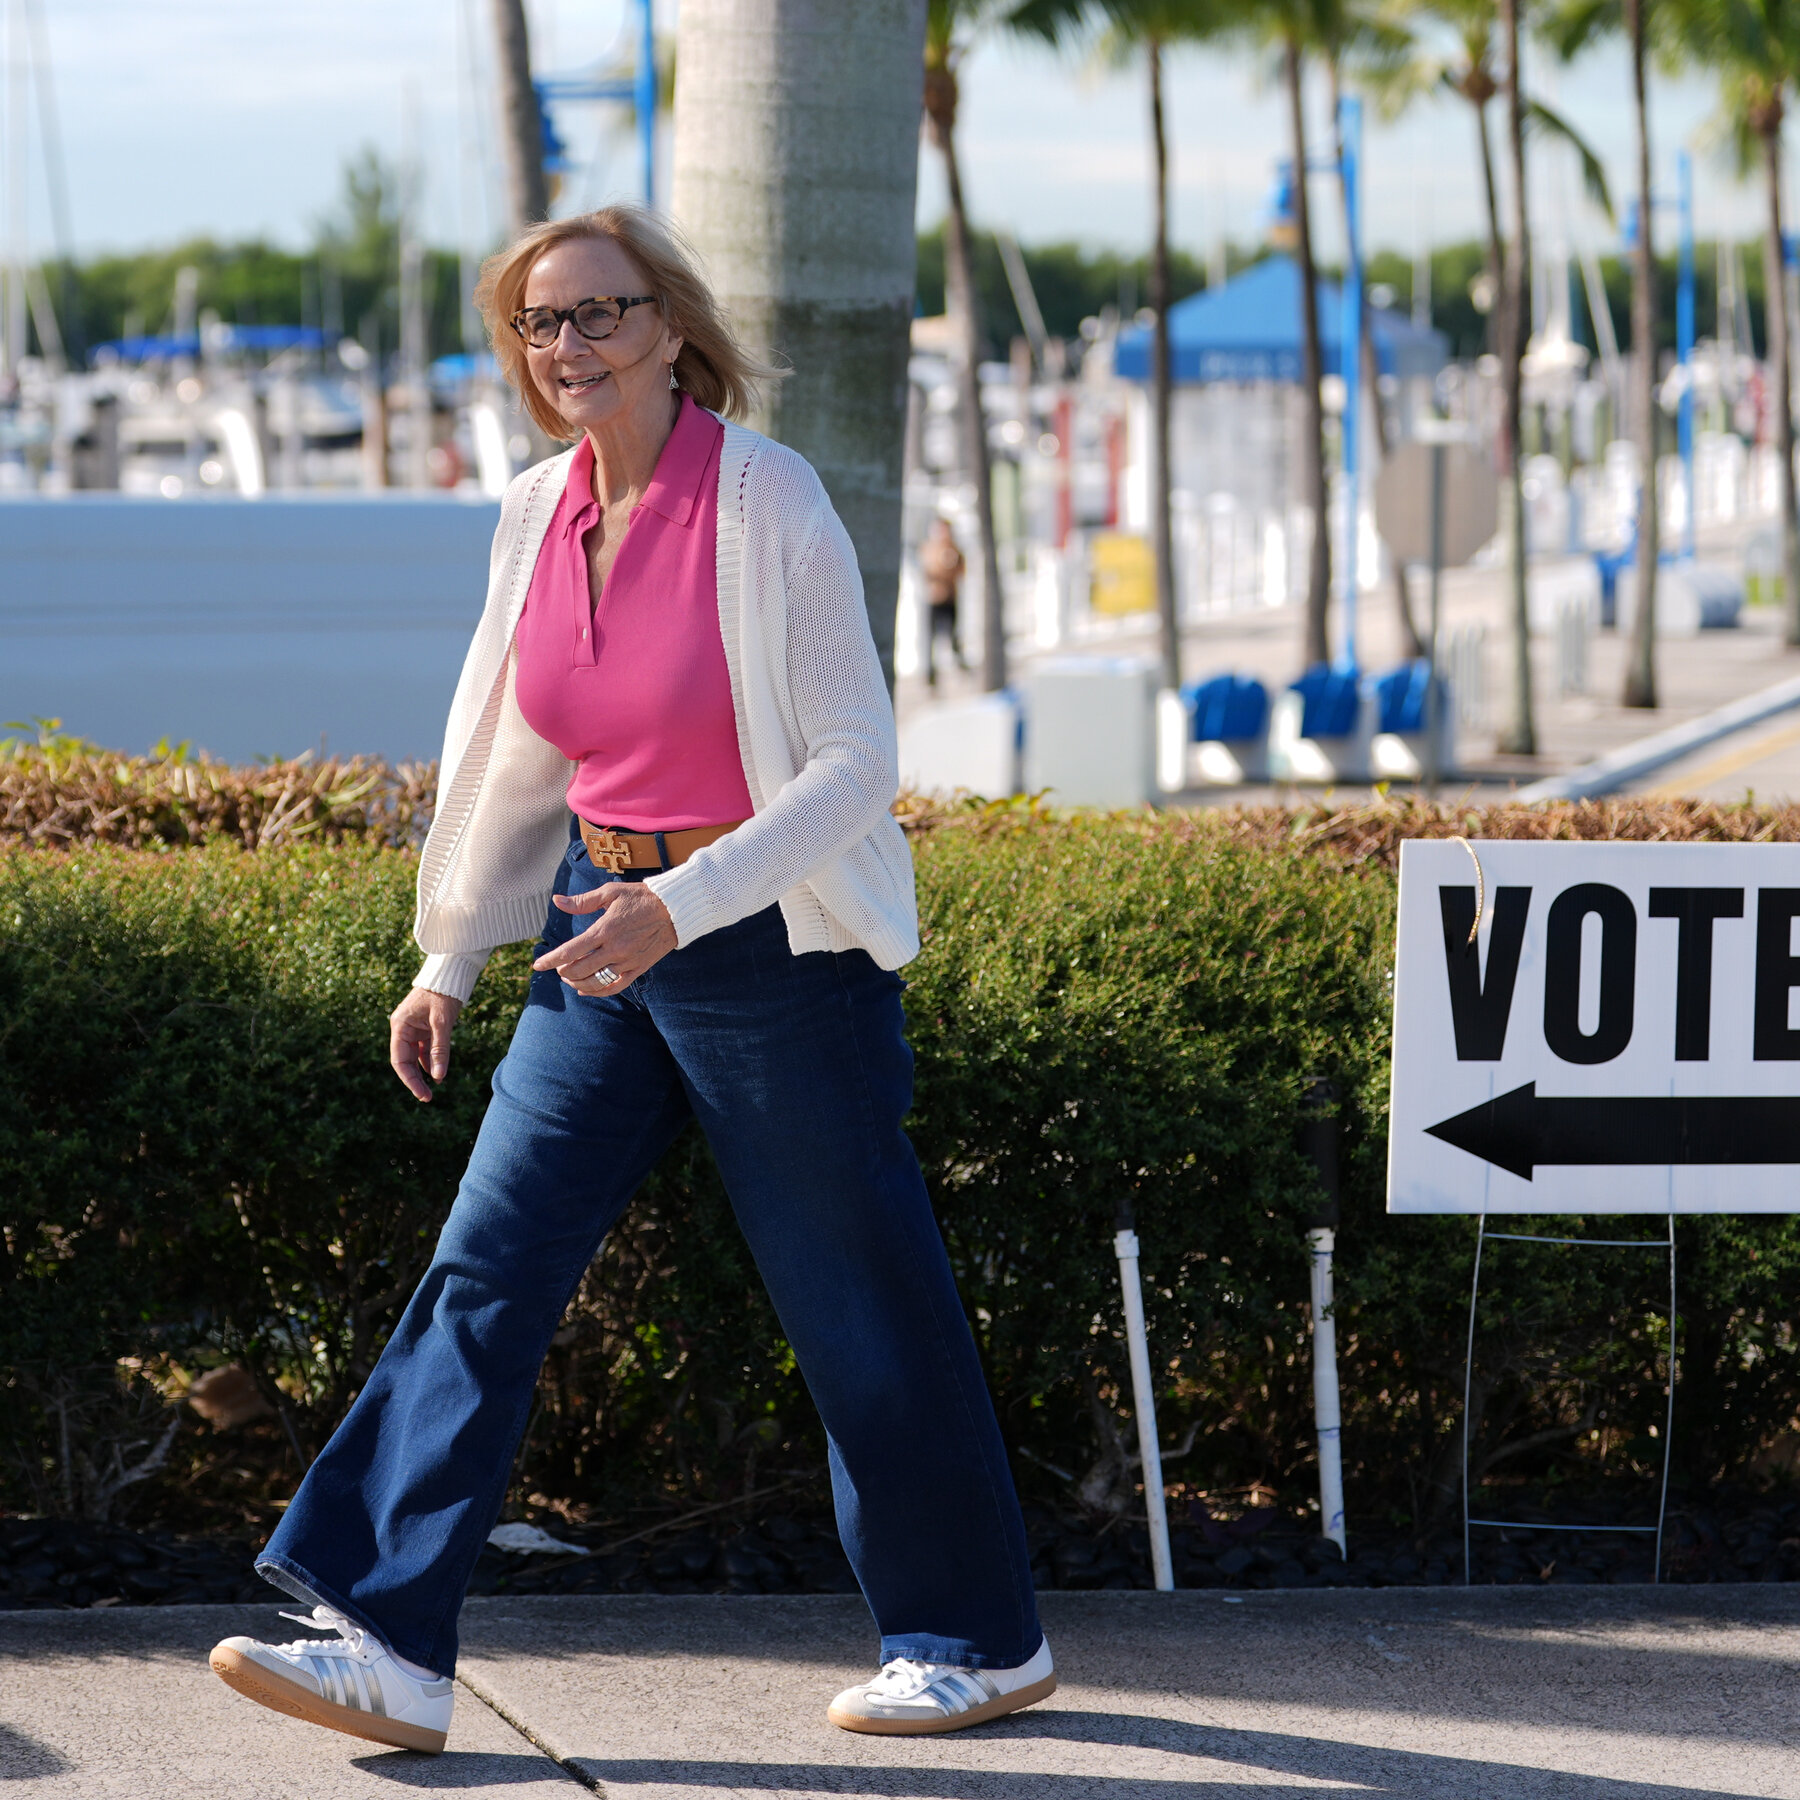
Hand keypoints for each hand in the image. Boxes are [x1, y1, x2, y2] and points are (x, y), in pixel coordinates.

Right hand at [390, 988, 463, 1102]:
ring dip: (424, 1071)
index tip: (421, 1094)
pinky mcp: (424, 1027)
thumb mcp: (442, 1023)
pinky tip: (438, 1073)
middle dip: (416, 1079)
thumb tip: (439, 1077)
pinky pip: (424, 1049)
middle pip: (405, 1061)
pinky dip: (430, 1061)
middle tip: (428, 1097)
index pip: (399, 1060)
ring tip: (434, 1087)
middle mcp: (403, 1028)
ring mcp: (413, 1028)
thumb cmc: (444, 995)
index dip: (409, 1079)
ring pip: (415, 1056)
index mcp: (400, 1026)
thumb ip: (440, 1049)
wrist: (451, 975)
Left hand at [534, 882, 677, 997]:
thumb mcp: (610, 893)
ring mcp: (627, 962)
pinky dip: (597, 992)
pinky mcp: (638, 969)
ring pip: (594, 982)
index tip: (537, 965)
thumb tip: (557, 901)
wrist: (674, 910)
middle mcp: (614, 949)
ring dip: (576, 983)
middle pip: (579, 970)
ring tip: (569, 978)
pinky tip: (586, 991)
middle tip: (558, 967)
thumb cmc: (640, 897)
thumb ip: (582, 901)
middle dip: (563, 971)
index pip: (570, 950)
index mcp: (604, 930)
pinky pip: (614, 987)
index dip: (550, 959)